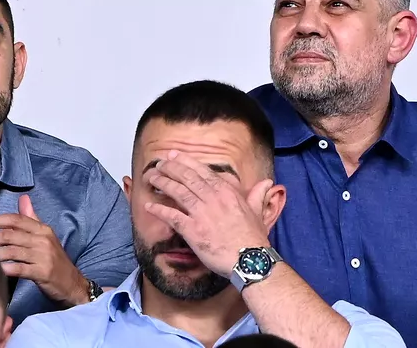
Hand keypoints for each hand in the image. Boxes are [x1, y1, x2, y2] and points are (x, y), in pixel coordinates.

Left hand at [0, 194, 87, 305]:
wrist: (72, 283)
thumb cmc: (54, 259)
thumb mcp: (46, 236)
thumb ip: (31, 218)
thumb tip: (23, 198)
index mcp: (43, 229)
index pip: (16, 219)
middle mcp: (43, 240)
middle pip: (11, 234)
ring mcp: (43, 256)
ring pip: (11, 251)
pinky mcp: (42, 272)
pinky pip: (18, 268)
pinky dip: (4, 269)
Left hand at [145, 150, 273, 277]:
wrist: (250, 259)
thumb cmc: (254, 238)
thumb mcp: (257, 212)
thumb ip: (257, 195)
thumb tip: (267, 183)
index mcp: (227, 192)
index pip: (202, 171)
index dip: (185, 162)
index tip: (174, 156)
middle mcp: (213, 198)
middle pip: (187, 177)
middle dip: (170, 168)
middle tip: (158, 164)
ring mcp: (202, 213)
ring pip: (178, 192)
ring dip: (162, 183)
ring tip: (151, 178)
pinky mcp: (193, 230)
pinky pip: (172, 216)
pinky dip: (159, 210)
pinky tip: (148, 206)